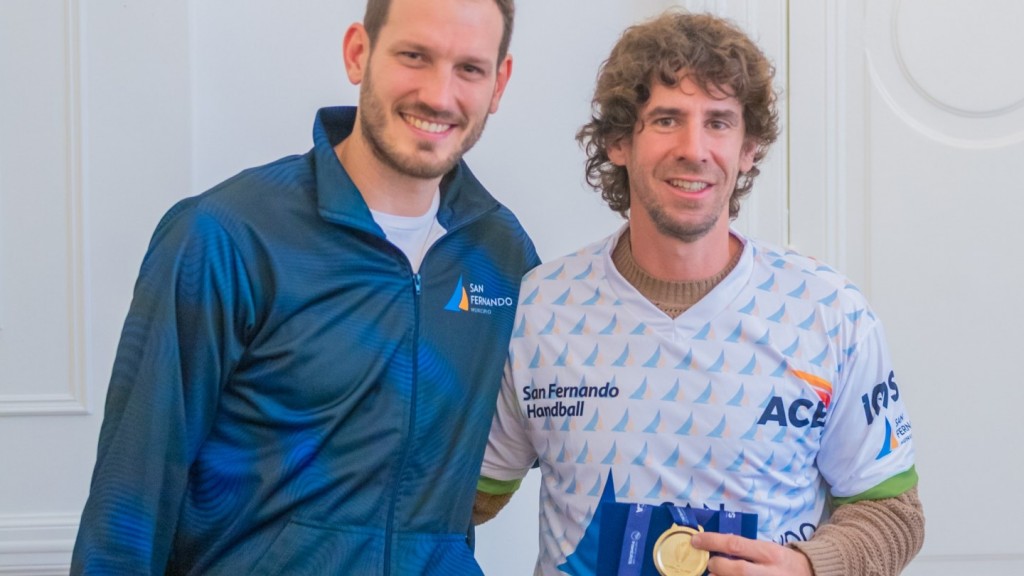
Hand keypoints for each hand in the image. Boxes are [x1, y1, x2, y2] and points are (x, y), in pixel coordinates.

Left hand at [689, 532, 812, 575]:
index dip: (712, 542)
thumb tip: (715, 548)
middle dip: (718, 567)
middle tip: (710, 565)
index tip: (695, 540)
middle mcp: (771, 572)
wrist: (812, 575)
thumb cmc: (783, 561)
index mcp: (769, 553)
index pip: (736, 544)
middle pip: (739, 570)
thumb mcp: (769, 549)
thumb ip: (746, 549)